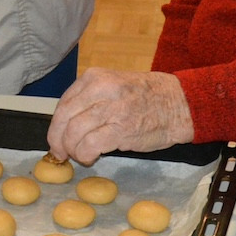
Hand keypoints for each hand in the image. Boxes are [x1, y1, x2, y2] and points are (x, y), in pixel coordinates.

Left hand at [47, 68, 194, 163]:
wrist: (179, 104)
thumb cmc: (147, 96)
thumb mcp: (114, 85)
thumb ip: (90, 99)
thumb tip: (65, 125)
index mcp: (95, 78)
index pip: (64, 103)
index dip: (56, 125)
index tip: (56, 138)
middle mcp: (101, 90)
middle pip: (64, 119)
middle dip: (58, 140)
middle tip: (61, 152)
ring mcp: (111, 109)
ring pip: (73, 133)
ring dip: (72, 150)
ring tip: (80, 155)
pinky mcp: (121, 130)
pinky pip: (89, 146)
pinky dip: (85, 155)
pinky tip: (92, 157)